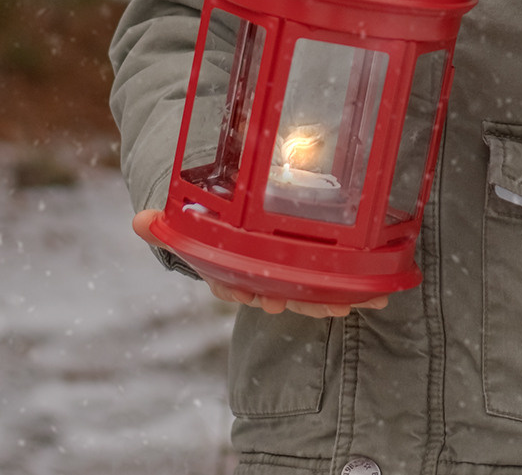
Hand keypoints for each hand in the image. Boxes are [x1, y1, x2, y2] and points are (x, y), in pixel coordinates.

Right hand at [132, 209, 386, 317]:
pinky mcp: (310, 264)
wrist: (222, 215)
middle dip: (305, 300)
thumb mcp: (187, 219)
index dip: (250, 292)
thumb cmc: (208, 219)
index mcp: (228, 271)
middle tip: (327, 306)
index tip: (264, 296)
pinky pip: (332, 277)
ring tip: (359, 301)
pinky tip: (381, 290)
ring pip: (310, 290)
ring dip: (335, 298)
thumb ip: (166, 223)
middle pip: (281, 293)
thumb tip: (140, 221)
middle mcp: (258, 279)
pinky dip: (356, 285)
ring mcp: (285, 274)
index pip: (235, 286)